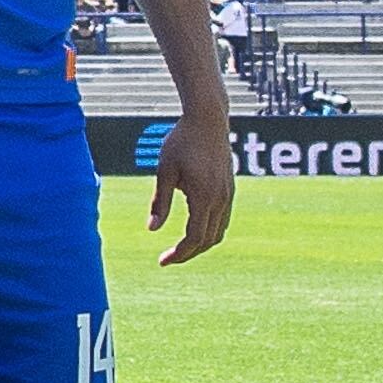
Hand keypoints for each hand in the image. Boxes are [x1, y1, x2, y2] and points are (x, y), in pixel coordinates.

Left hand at [145, 101, 234, 264]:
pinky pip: (223, 219)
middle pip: (209, 239)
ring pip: (219, 231)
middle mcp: (221, 199)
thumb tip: (152, 229)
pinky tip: (193, 229)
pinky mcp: (230, 188)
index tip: (162, 262)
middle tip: (167, 259)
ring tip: (179, 249)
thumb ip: (160, 202)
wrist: (208, 119)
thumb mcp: (164, 171)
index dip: (179, 254)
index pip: (194, 238)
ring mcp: (229, 194)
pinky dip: (209, 231)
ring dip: (200, 244)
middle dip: (189, 253)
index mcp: (204, 197)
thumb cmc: (181, 141)